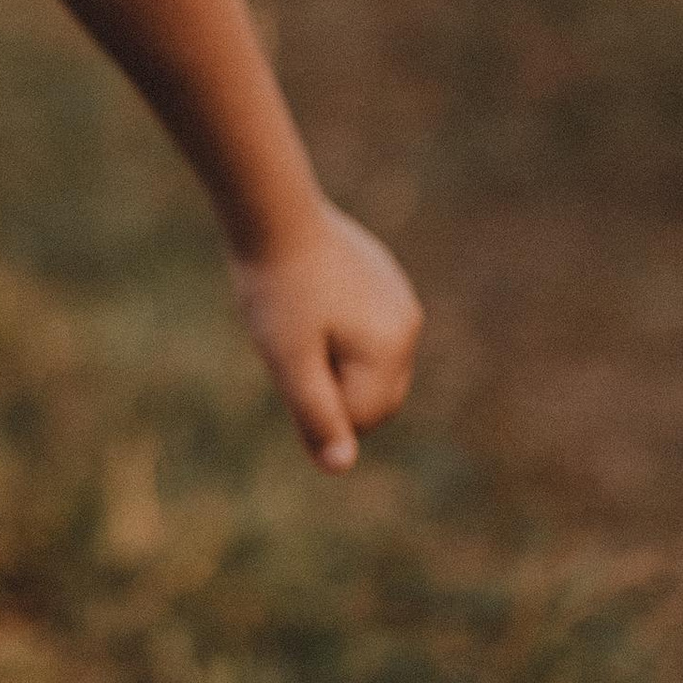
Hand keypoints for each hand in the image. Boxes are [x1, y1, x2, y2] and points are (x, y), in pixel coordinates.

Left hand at [230, 202, 420, 472]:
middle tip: (291, 347)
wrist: (273, 214)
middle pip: (374, 395)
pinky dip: (338, 332)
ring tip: (297, 322)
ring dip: (333, 360)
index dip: (318, 408)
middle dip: (332, 387)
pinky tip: (307, 302)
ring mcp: (400, 299)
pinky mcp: (385, 279)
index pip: (362, 418)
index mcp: (391, 348)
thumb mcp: (289, 362)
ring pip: (367, 363)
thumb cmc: (276, 291)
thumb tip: (341, 468)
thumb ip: (317, 416)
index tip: (286, 366)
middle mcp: (408, 325)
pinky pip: (365, 329)